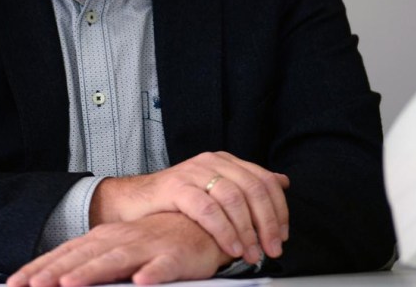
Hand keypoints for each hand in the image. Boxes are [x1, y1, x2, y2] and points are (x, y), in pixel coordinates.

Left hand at [8, 212, 229, 286]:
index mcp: (103, 239)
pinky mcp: (174, 257)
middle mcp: (120, 239)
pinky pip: (161, 267)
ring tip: (70, 284)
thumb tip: (57, 282)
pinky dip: (150, 274)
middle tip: (34, 286)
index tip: (15, 283)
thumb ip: (88, 266)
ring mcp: (146, 246)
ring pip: (117, 259)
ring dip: (93, 271)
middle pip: (84, 256)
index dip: (40, 268)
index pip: (65, 254)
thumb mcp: (116, 253)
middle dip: (57, 272)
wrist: (198, 226)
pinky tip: (141, 282)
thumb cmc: (153, 243)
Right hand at [89, 151, 288, 264]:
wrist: (133, 202)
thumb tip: (283, 181)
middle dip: (267, 223)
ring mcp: (193, 172)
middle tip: (271, 249)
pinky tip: (231, 247)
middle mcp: (212, 162)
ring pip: (233, 198)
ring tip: (251, 253)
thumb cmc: (176, 202)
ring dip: (247, 231)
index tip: (282, 235)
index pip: (264, 180)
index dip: (279, 209)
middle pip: (252, 189)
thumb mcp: (216, 190)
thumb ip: (247, 186)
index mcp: (225, 161)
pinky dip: (224, 231)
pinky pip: (207, 209)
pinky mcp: (176, 187)